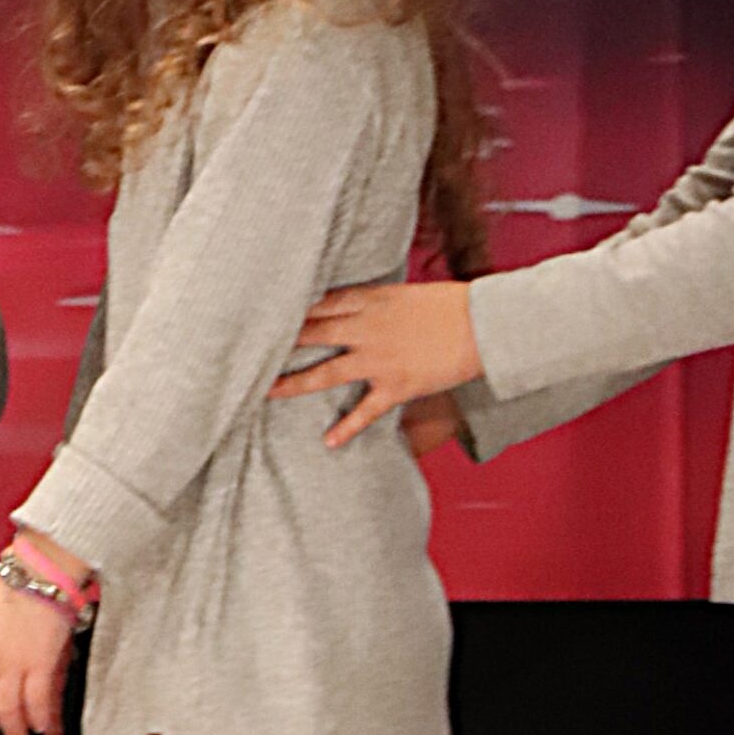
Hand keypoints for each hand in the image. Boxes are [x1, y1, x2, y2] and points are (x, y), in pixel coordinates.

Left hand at [268, 280, 481, 448]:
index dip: (288, 310)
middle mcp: (366, 330)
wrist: (488, 324)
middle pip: (310, 334)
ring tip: (265, 393)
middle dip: (277, 342)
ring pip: (324, 374)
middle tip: (246, 348)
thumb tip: (349, 303)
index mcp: (369, 301)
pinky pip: (366, 411)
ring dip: (293, 384)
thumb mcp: (405, 293)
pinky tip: (329, 442)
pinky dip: (348, 428)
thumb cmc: (452, 304)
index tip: (260, 312)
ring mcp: (378, 360)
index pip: (317, 304)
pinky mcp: (396, 386)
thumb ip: (374, 301)